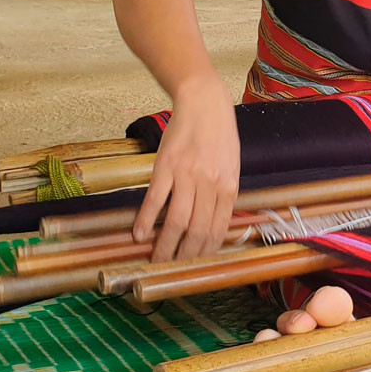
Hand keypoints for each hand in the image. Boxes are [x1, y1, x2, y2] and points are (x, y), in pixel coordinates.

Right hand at [133, 75, 240, 260]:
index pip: (217, 230)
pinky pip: (155, 199)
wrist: (204, 103)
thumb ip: (223, 195)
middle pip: (196, 231)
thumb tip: (213, 226)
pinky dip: (145, 220)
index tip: (193, 264)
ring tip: (155, 258)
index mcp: (228, 187)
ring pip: (175, 221)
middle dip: (183, 255)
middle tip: (170, 268)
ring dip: (164, 245)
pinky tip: (139, 234)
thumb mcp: (231, 167)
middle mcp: (209, 184)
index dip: (204, 251)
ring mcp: (186, 175)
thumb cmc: (220, 136)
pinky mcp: (165, 166)